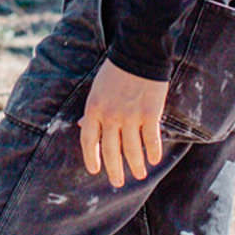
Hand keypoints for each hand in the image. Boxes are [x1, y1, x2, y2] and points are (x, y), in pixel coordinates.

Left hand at [78, 60, 167, 188]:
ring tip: (139, 175)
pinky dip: (153, 152)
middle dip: (114, 169)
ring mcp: (130, 116)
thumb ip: (91, 111)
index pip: (89, 140)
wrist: (139, 52)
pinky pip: (151, 139)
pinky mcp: (150, 114)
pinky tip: (154, 160)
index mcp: (94, 109)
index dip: (92, 157)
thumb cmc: (115, 70)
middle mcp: (110, 116)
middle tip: (118, 182)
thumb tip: (80, 125)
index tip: (95, 170)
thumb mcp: (97, 89)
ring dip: (136, 165)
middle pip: (111, 150)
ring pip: (132, 149)